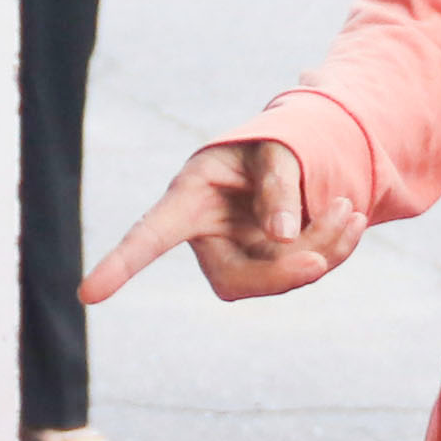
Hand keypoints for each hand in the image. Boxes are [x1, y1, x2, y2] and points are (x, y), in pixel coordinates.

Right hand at [84, 140, 361, 305]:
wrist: (295, 157)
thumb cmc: (270, 145)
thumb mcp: (275, 148)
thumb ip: (278, 184)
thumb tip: (282, 238)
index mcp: (188, 198)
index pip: (150, 236)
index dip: (121, 264)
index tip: (87, 295)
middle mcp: (206, 236)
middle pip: (235, 281)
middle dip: (284, 272)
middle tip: (326, 248)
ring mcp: (239, 256)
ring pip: (278, 278)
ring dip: (323, 250)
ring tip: (351, 210)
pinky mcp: (270, 266)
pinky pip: (302, 272)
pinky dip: (335, 250)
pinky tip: (353, 221)